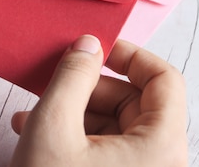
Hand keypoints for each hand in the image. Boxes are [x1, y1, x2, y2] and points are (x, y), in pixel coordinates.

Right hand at [10, 36, 187, 166]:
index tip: (99, 48)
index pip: (165, 80)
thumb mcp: (53, 125)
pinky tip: (36, 133)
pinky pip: (106, 149)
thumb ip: (73, 76)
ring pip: (116, 125)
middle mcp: (160, 164)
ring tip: (33, 112)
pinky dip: (75, 135)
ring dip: (76, 111)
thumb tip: (88, 44)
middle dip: (91, 87)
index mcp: (160, 148)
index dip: (131, 56)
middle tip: (56, 82)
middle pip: (135, 102)